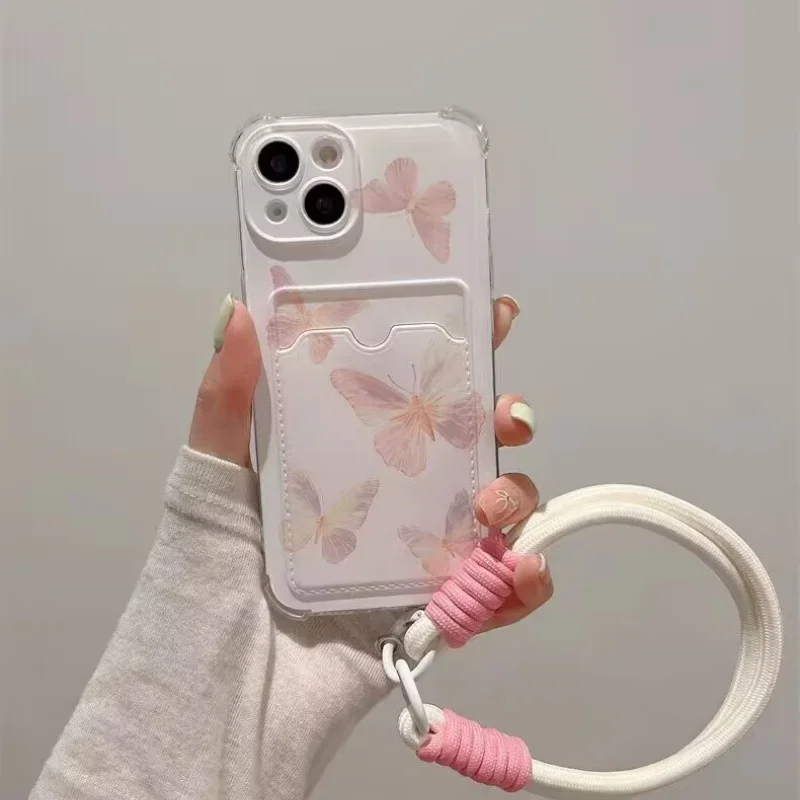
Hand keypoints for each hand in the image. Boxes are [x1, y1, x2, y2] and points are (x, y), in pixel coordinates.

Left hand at [190, 293, 551, 632]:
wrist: (222, 695)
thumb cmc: (210, 572)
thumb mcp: (214, 475)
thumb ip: (226, 401)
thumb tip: (236, 311)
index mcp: (351, 450)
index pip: (413, 386)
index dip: (460, 348)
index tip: (496, 316)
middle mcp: (393, 492)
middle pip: (472, 443)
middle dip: (505, 419)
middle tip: (507, 418)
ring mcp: (418, 550)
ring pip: (496, 510)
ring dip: (516, 498)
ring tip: (487, 511)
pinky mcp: (433, 610)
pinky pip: (495, 592)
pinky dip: (523, 583)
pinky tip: (522, 572)